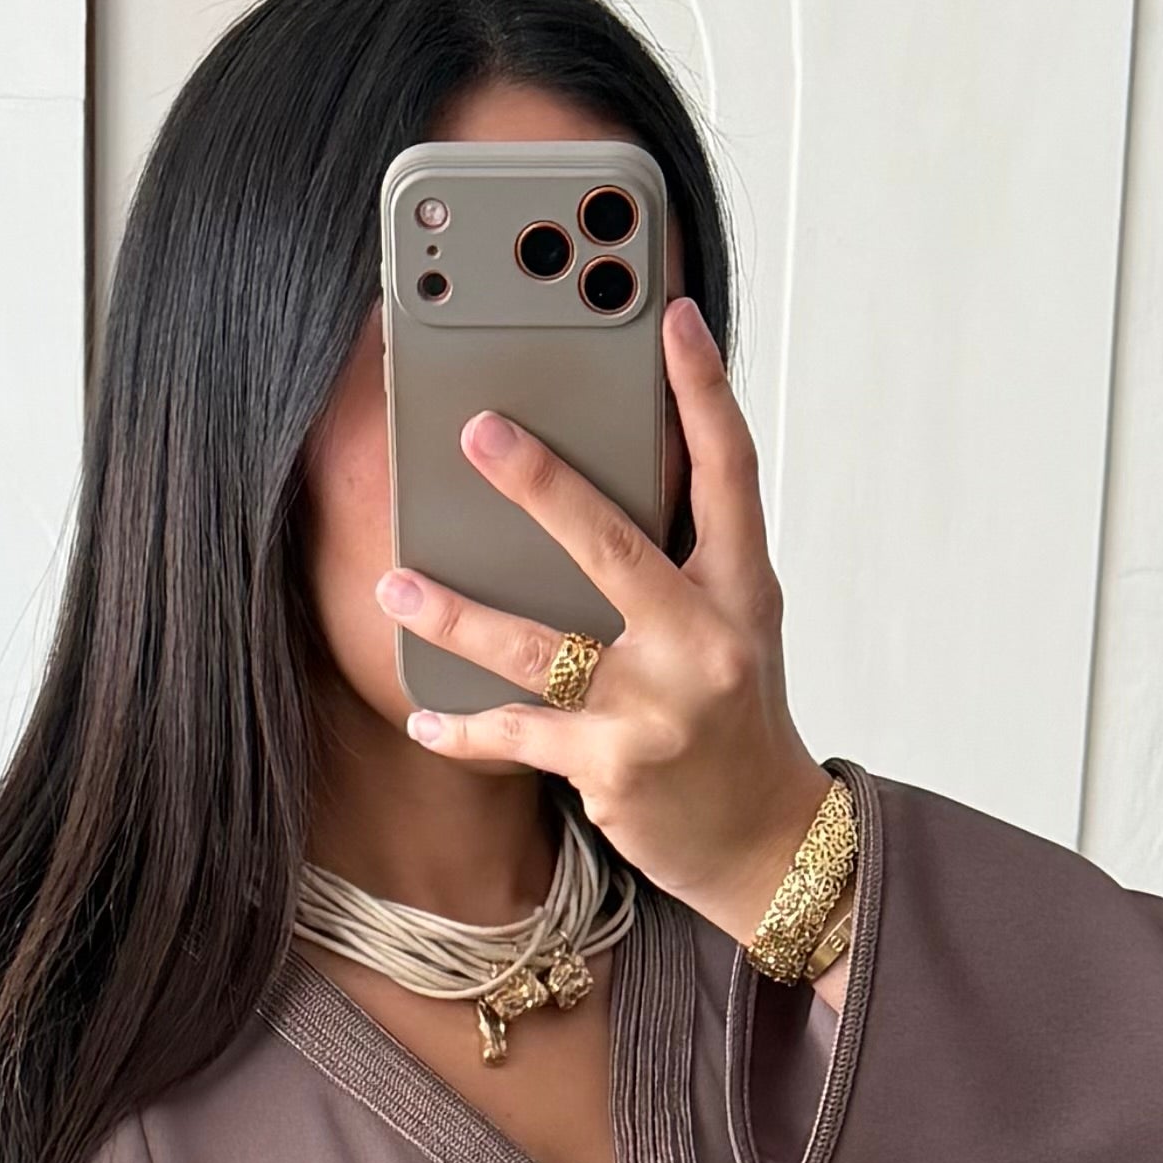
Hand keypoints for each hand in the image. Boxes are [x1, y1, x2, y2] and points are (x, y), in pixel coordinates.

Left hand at [376, 299, 832, 951]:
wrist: (766, 845)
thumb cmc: (737, 722)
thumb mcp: (734, 627)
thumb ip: (682, 562)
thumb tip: (592, 490)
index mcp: (742, 589)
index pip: (728, 471)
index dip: (703, 389)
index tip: (673, 317)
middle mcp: (705, 639)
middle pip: (612, 543)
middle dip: (539, 484)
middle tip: (477, 434)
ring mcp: (657, 705)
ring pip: (537, 645)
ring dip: (456, 614)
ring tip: (396, 587)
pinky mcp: (613, 766)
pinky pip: (518, 735)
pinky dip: (463, 728)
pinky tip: (423, 714)